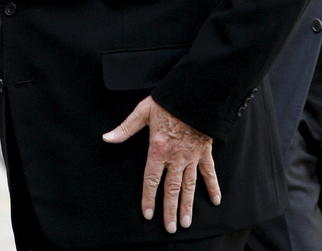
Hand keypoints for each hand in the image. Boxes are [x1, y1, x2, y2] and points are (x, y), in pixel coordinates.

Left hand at [103, 96, 220, 233]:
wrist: (195, 94)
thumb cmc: (168, 101)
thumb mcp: (142, 112)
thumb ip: (125, 128)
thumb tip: (106, 138)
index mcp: (158, 149)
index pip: (151, 179)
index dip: (148, 198)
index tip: (148, 214)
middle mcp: (175, 157)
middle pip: (171, 189)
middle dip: (169, 210)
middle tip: (170, 228)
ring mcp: (191, 156)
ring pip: (189, 186)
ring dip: (187, 205)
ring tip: (186, 223)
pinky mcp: (205, 151)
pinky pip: (209, 172)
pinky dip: (213, 186)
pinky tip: (215, 201)